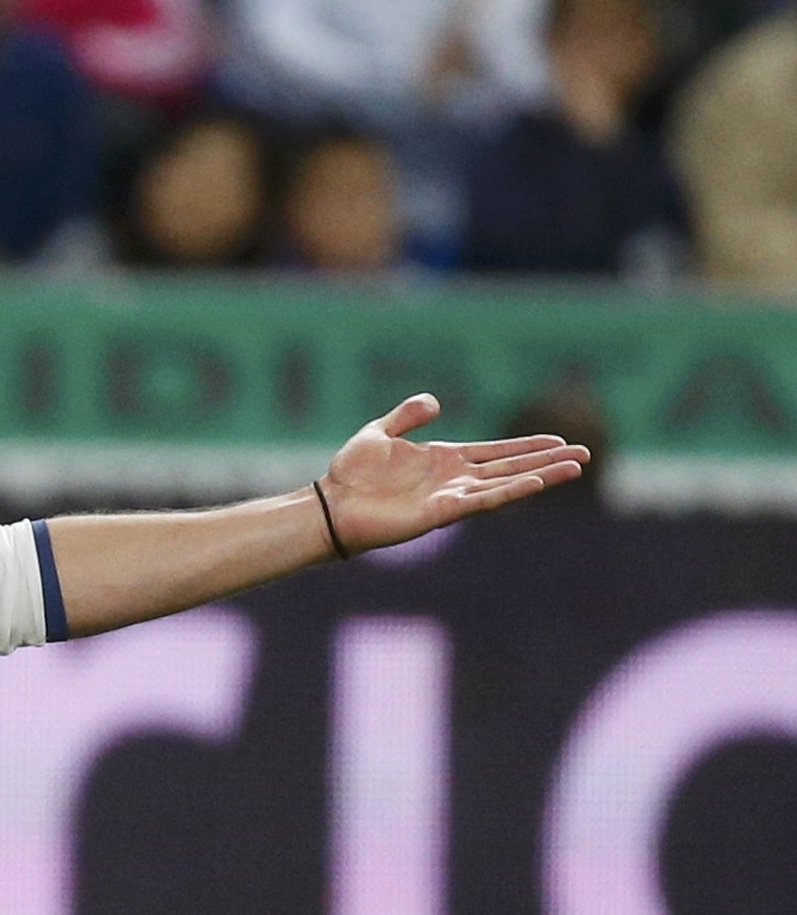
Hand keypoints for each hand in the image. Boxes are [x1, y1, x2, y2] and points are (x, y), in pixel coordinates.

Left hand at [321, 394, 590, 553]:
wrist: (329, 505)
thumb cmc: (349, 474)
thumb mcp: (379, 432)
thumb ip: (407, 416)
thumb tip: (436, 401)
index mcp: (444, 460)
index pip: (496, 452)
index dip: (527, 447)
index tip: (560, 441)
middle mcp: (454, 480)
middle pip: (511, 468)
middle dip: (547, 462)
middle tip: (585, 455)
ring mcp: (450, 497)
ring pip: (506, 484)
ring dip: (541, 476)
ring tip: (575, 468)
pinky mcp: (440, 513)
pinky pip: (482, 500)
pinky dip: (509, 492)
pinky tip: (536, 484)